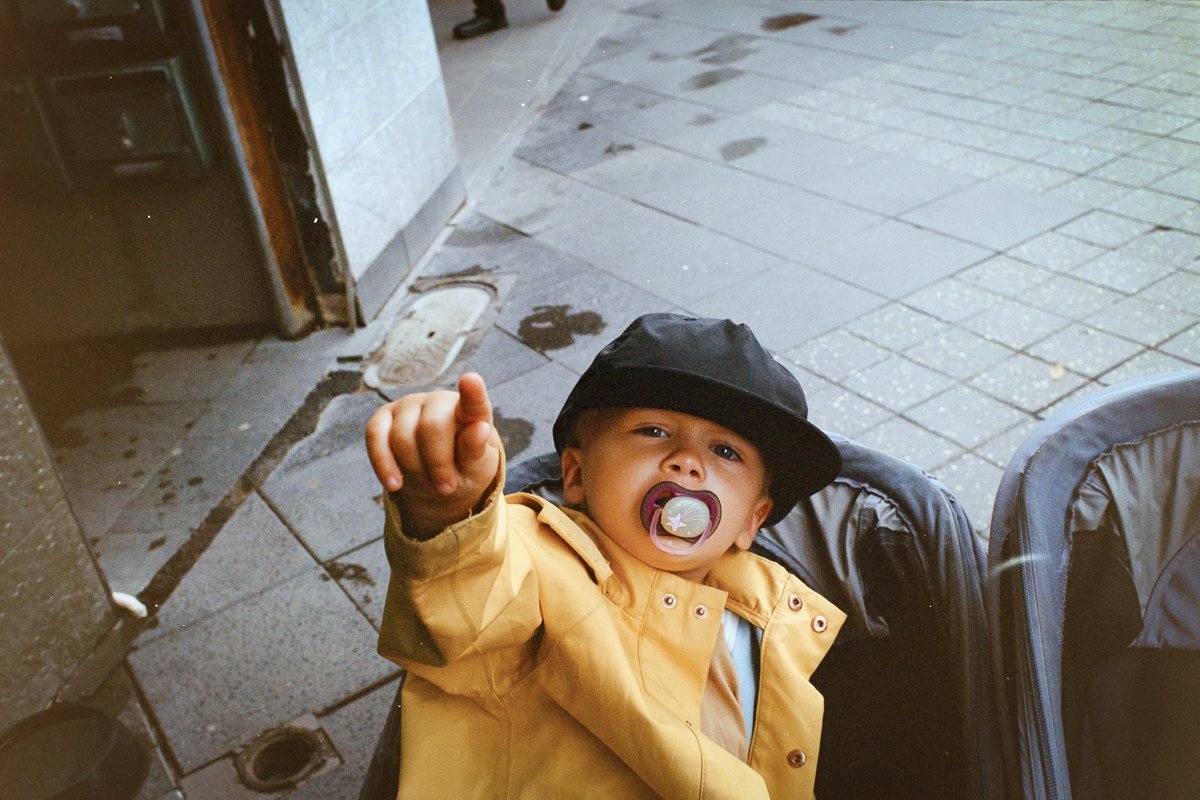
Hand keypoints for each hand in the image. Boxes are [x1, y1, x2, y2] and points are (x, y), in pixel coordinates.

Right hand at [365, 373, 500, 537]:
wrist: (437, 479)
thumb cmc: (463, 469)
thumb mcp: (477, 468)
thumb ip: (477, 450)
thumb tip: (481, 429)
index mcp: (470, 413)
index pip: (473, 403)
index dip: (472, 392)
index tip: (471, 380)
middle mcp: (439, 401)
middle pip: (432, 428)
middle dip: (437, 464)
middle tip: (447, 488)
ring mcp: (409, 406)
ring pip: (402, 438)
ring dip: (414, 470)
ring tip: (428, 483)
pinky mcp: (383, 417)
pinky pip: (375, 437)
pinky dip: (383, 464)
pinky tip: (394, 484)